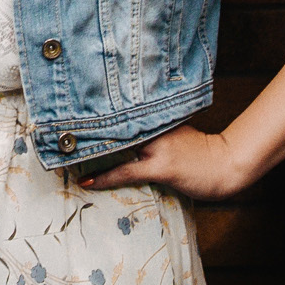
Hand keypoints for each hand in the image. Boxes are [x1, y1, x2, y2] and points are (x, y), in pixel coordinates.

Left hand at [79, 122, 249, 200]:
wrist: (227, 164)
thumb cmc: (202, 152)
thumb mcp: (176, 132)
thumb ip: (153, 129)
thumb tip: (125, 132)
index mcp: (157, 117)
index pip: (121, 110)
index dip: (95, 108)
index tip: (70, 105)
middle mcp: (155, 128)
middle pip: (113, 125)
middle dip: (87, 127)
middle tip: (58, 127)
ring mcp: (157, 147)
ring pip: (116, 147)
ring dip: (91, 152)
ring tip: (65, 155)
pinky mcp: (160, 167)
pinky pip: (125, 171)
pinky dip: (104, 176)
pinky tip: (86, 180)